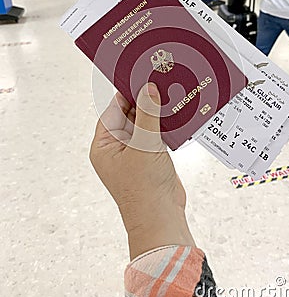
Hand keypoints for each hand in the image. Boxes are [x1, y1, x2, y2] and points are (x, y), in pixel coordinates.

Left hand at [89, 83, 194, 259]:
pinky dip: (164, 125)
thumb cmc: (145, 189)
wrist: (162, 219)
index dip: (127, 93)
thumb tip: (148, 89)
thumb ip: (147, 115)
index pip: (113, 110)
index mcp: (104, 145)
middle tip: (160, 82)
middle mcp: (117, 148)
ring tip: (170, 95)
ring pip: (145, 124)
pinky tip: (176, 114)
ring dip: (157, 113)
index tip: (141, 76)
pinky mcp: (150, 158)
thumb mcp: (144, 146)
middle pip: (130, 115)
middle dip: (145, 101)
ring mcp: (134, 153)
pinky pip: (155, 135)